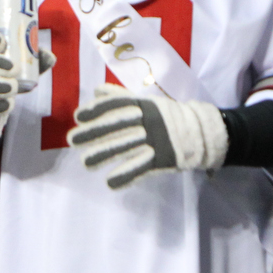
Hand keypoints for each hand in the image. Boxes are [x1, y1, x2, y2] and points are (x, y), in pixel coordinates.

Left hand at [68, 84, 228, 188]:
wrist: (200, 132)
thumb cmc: (166, 117)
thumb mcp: (146, 103)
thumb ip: (121, 98)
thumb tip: (96, 90)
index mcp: (145, 105)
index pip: (119, 104)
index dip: (99, 109)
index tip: (78, 116)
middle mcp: (150, 120)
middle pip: (119, 125)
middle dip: (95, 132)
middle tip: (73, 140)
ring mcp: (157, 139)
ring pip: (127, 147)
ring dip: (105, 155)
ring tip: (86, 162)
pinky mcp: (163, 158)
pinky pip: (142, 167)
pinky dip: (126, 175)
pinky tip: (110, 182)